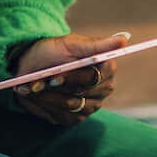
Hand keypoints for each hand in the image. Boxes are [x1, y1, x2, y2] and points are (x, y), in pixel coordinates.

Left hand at [13, 31, 130, 126]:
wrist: (32, 66)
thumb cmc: (52, 51)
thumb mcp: (71, 44)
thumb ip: (98, 44)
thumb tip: (124, 39)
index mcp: (106, 68)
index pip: (94, 78)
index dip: (72, 79)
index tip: (54, 77)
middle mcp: (103, 88)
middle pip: (81, 95)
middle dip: (55, 88)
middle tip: (36, 82)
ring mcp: (91, 104)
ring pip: (71, 107)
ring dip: (47, 97)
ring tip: (32, 86)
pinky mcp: (76, 117)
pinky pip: (63, 117)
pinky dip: (46, 106)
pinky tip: (38, 96)